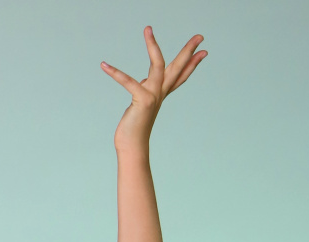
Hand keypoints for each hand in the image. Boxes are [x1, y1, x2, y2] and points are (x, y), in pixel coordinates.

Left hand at [101, 26, 205, 148]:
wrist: (132, 146)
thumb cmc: (135, 126)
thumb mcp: (142, 102)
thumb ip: (146, 88)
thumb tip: (146, 79)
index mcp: (161, 93)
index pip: (180, 75)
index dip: (192, 63)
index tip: (204, 51)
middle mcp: (160, 93)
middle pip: (178, 67)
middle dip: (189, 51)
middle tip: (200, 36)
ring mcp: (153, 96)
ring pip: (158, 65)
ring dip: (153, 45)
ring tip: (148, 29)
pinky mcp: (142, 100)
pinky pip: (128, 81)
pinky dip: (115, 73)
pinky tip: (104, 65)